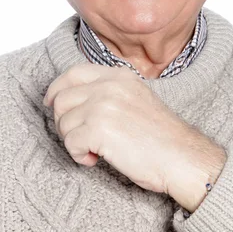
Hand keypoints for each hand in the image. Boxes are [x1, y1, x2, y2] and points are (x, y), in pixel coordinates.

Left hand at [43, 63, 226, 211]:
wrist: (181, 156)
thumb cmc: (160, 135)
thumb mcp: (135, 97)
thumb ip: (109, 91)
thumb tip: (75, 99)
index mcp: (118, 75)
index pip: (74, 73)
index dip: (57, 88)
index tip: (51, 103)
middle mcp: (109, 85)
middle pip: (62, 98)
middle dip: (65, 122)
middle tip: (81, 138)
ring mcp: (103, 105)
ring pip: (63, 122)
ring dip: (73, 141)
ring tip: (94, 149)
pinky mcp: (99, 129)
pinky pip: (70, 142)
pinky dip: (78, 155)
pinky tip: (96, 158)